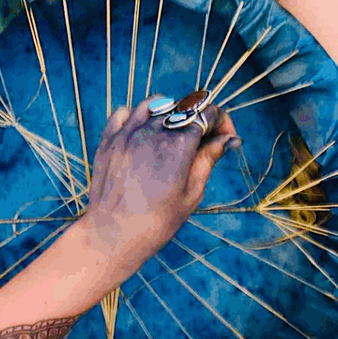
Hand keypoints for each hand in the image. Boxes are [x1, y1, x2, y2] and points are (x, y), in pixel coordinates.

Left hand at [76, 95, 236, 287]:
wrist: (113, 234)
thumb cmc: (157, 221)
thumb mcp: (192, 193)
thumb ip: (208, 159)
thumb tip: (228, 139)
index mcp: (179, 145)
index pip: (207, 114)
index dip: (222, 122)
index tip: (225, 137)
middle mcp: (153, 132)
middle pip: (184, 107)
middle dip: (199, 119)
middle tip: (202, 142)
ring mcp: (128, 133)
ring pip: (155, 104)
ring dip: (170, 113)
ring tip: (173, 134)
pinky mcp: (108, 139)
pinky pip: (124, 112)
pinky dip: (137, 116)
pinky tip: (143, 132)